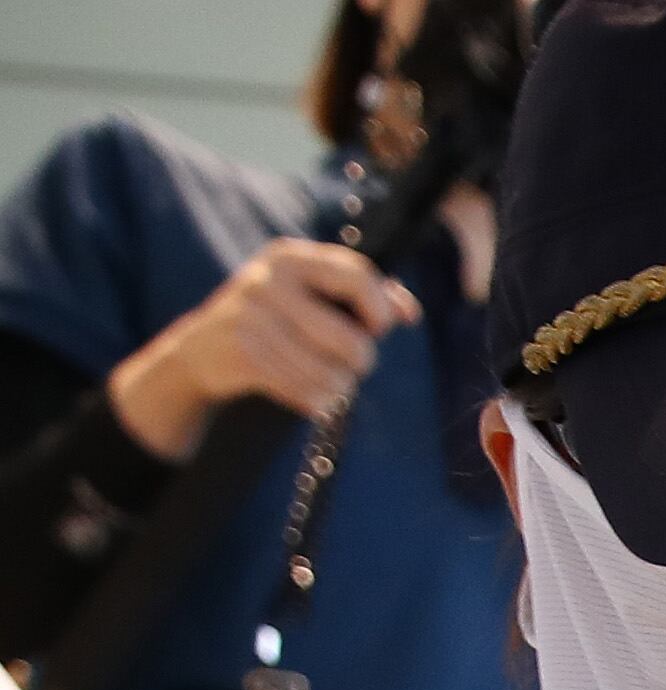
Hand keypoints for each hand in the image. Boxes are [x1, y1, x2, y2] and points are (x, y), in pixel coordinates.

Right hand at [107, 240, 415, 457]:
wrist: (202, 350)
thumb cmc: (277, 321)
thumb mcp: (313, 296)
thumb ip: (366, 296)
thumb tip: (409, 312)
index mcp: (291, 257)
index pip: (358, 276)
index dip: (380, 310)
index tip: (377, 328)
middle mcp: (268, 279)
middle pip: (352, 341)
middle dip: (360, 362)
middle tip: (346, 363)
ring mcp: (251, 316)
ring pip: (332, 375)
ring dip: (338, 388)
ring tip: (326, 381)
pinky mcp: (243, 353)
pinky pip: (306, 391)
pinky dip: (316, 401)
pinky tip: (307, 394)